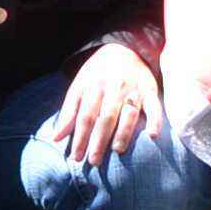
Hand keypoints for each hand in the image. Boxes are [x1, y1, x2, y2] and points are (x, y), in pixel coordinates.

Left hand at [45, 33, 162, 166]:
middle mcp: (113, 87)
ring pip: (128, 113)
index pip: (85, 116)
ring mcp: (133, 89)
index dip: (80, 137)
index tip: (75, 157)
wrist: (124, 48)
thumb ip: (69, 112)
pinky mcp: (150, 90)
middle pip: (105, 117)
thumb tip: (55, 138)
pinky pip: (154, 106)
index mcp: (93, 86)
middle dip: (99, 140)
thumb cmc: (98, 74)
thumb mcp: (79, 86)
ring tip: (117, 151)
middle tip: (94, 161)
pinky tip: (152, 136)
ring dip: (123, 133)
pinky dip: (155, 120)